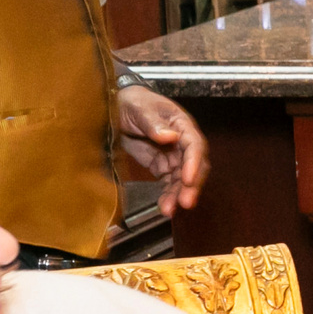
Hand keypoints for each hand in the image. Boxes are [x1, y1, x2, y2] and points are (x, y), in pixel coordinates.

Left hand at [115, 83, 207, 212]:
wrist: (118, 107)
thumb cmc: (132, 103)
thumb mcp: (139, 109)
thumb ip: (153, 123)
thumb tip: (171, 137)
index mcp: (181, 125)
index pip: (194, 145)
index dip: (193, 163)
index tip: (188, 179)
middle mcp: (182, 142)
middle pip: (194, 166)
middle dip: (190, 185)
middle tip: (185, 202)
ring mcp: (173, 155)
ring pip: (182, 179)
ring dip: (178, 195)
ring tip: (169, 210)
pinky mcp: (162, 165)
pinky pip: (169, 183)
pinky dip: (168, 195)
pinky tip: (164, 207)